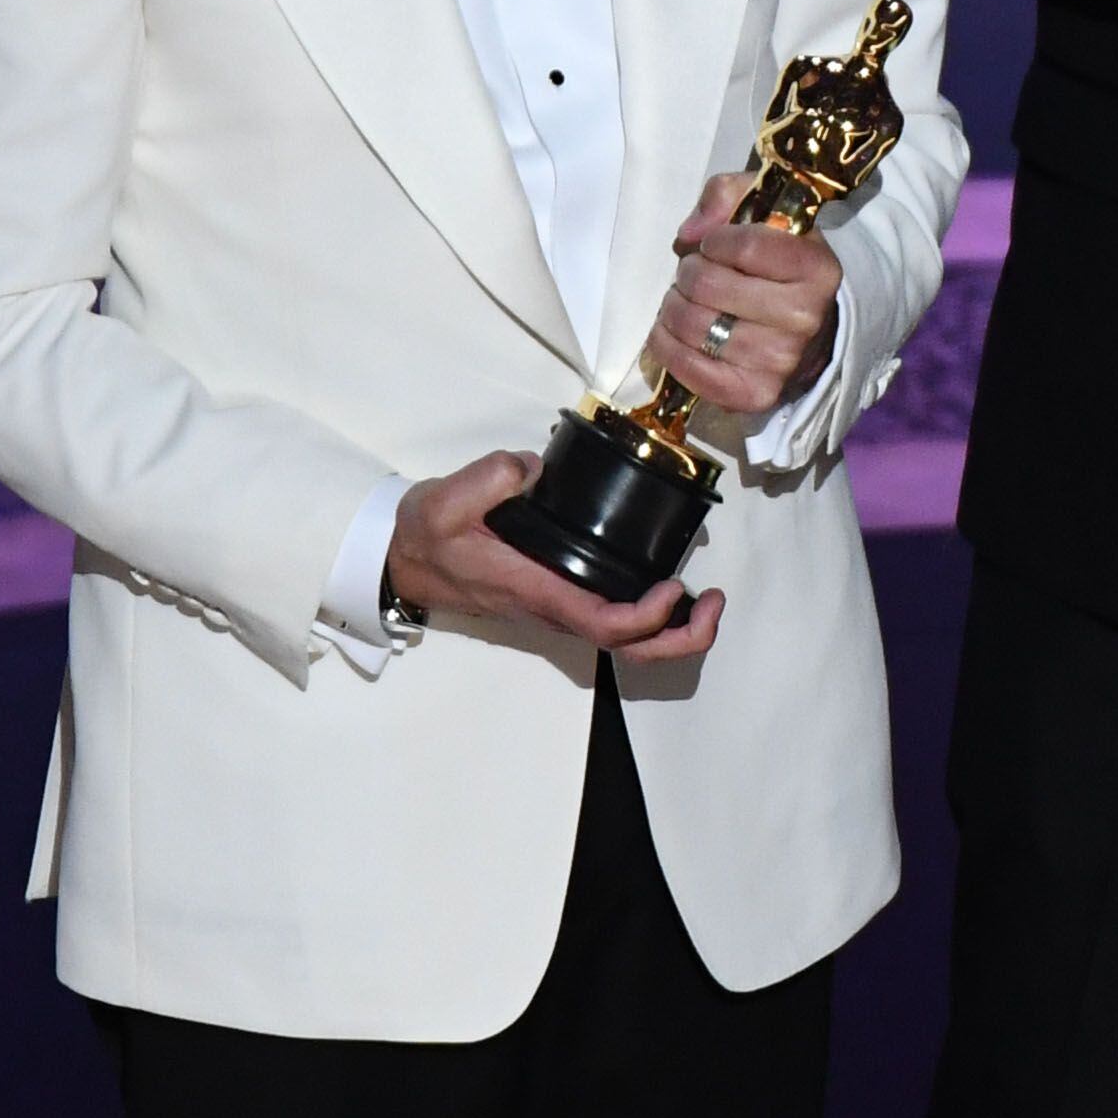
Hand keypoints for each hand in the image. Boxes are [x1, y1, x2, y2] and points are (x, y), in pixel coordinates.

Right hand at [387, 453, 725, 660]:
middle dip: (681, 639)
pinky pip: (615, 622)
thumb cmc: (425, 537)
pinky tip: (672, 588)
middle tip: (715, 604)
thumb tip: (530, 468)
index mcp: (535, 590)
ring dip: (674, 630)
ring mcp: (558, 609)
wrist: (402, 560)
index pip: (604, 623)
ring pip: (626, 643)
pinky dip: (654, 616)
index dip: (648, 617)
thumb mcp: (444, 502)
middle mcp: (554, 610)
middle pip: (628, 649)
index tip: (674, 587)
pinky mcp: (559, 599)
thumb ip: (487, 479)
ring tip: (707, 599)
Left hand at [654, 171, 842, 416]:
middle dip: (688, 273)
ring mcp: (782, 362)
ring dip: (673, 308)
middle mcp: (806, 318)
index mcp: (817, 269)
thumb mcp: (766, 212)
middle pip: (709, 286)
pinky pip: (691, 371)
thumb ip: (727, 196)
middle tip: (693, 274)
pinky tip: (668, 332)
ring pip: (694, 326)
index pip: (746, 246)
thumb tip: (689, 234)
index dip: (716, 241)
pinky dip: (666, 347)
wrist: (813, 333)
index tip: (713, 244)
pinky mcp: (755, 395)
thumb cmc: (781, 266)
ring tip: (682, 301)